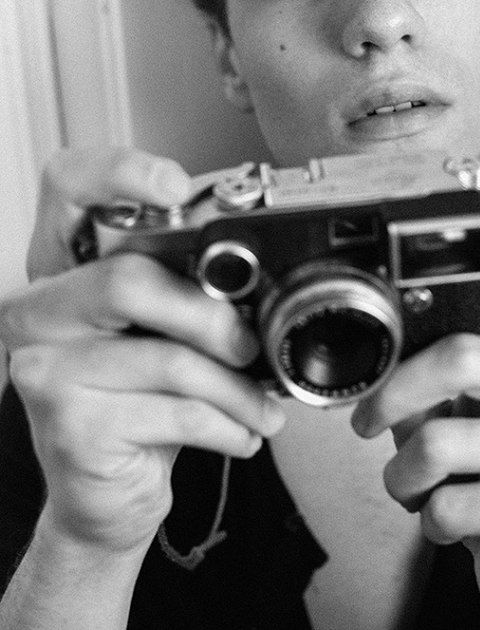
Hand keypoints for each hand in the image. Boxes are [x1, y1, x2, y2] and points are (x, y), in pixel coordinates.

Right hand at [1, 148, 285, 553]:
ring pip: (166, 356)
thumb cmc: (136, 398)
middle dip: (212, 319)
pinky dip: (226, 425)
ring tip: (258, 404)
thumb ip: (185, 287)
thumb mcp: (159, 331)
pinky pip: (174, 411)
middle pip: (128, 280)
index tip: (177, 187)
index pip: (70, 185)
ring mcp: (42, 367)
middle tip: (248, 346)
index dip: (121, 172)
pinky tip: (238, 433)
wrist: (104, 490)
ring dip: (234, 388)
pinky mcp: (67, 425)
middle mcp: (38, 307)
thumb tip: (255, 274)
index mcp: (62, 264)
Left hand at [351, 152, 479, 627]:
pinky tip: (451, 520)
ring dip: (405, 475)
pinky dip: (428, 519)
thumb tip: (382, 355)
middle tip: (370, 423)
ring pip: (444, 438)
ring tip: (416, 485)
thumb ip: (434, 378)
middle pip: (462, 355)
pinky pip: (451, 504)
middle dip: (396, 394)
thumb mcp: (458, 418)